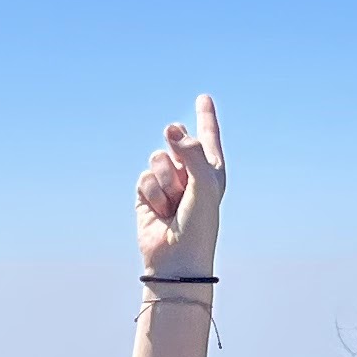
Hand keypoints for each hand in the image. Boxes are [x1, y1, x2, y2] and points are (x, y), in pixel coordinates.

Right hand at [133, 94, 227, 277]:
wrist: (177, 259)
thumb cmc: (199, 225)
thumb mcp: (205, 184)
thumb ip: (191, 151)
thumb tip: (170, 127)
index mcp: (211, 171)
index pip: (208, 137)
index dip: (205, 117)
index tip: (203, 98)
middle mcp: (190, 174)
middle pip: (177, 140)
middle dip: (177, 147)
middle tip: (183, 172)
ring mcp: (167, 183)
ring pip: (158, 158)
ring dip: (167, 181)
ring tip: (174, 204)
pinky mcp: (147, 194)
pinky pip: (144, 177)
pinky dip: (153, 194)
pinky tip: (160, 212)